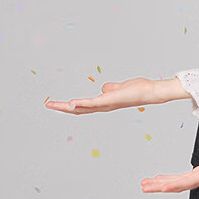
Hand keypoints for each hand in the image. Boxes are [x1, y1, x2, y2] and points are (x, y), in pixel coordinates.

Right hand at [45, 77, 186, 114]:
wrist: (151, 92)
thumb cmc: (138, 89)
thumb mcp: (120, 87)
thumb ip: (111, 88)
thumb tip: (103, 88)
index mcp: (104, 103)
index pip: (83, 107)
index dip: (70, 106)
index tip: (57, 103)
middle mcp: (103, 106)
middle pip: (79, 110)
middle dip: (62, 108)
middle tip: (47, 105)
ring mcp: (106, 104)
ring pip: (82, 108)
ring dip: (66, 107)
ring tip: (52, 104)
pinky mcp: (110, 100)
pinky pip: (93, 103)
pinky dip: (82, 103)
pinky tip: (72, 103)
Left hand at [141, 141, 198, 192]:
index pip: (188, 181)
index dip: (174, 184)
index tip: (160, 187)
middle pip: (178, 184)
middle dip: (160, 186)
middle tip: (144, 186)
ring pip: (178, 183)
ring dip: (161, 183)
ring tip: (146, 184)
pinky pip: (182, 179)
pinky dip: (169, 179)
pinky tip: (161, 179)